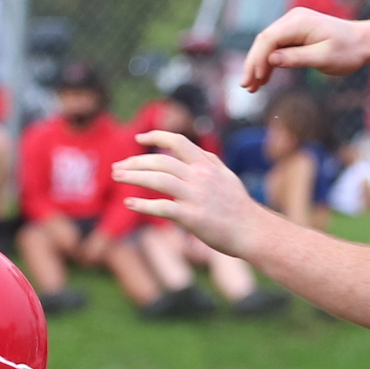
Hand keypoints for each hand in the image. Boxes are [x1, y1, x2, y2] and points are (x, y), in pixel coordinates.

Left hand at [114, 131, 266, 257]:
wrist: (252, 232)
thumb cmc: (239, 207)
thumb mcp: (226, 176)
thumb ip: (208, 162)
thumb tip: (193, 152)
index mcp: (207, 165)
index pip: (178, 141)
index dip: (156, 136)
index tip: (138, 138)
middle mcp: (200, 177)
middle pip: (161, 161)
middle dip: (135, 161)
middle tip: (117, 167)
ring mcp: (196, 196)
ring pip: (158, 180)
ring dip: (133, 177)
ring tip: (117, 177)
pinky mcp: (192, 217)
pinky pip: (162, 207)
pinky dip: (142, 205)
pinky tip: (128, 203)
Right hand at [242, 7, 369, 90]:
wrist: (362, 42)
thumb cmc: (347, 51)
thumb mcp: (324, 58)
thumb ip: (297, 58)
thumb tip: (272, 60)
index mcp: (299, 22)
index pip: (269, 38)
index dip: (259, 59)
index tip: (256, 79)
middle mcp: (292, 19)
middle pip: (264, 41)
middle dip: (253, 64)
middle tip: (245, 86)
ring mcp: (292, 26)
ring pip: (267, 46)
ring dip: (258, 65)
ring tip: (251, 88)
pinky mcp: (295, 35)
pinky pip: (276, 48)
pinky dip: (269, 64)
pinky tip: (263, 80)